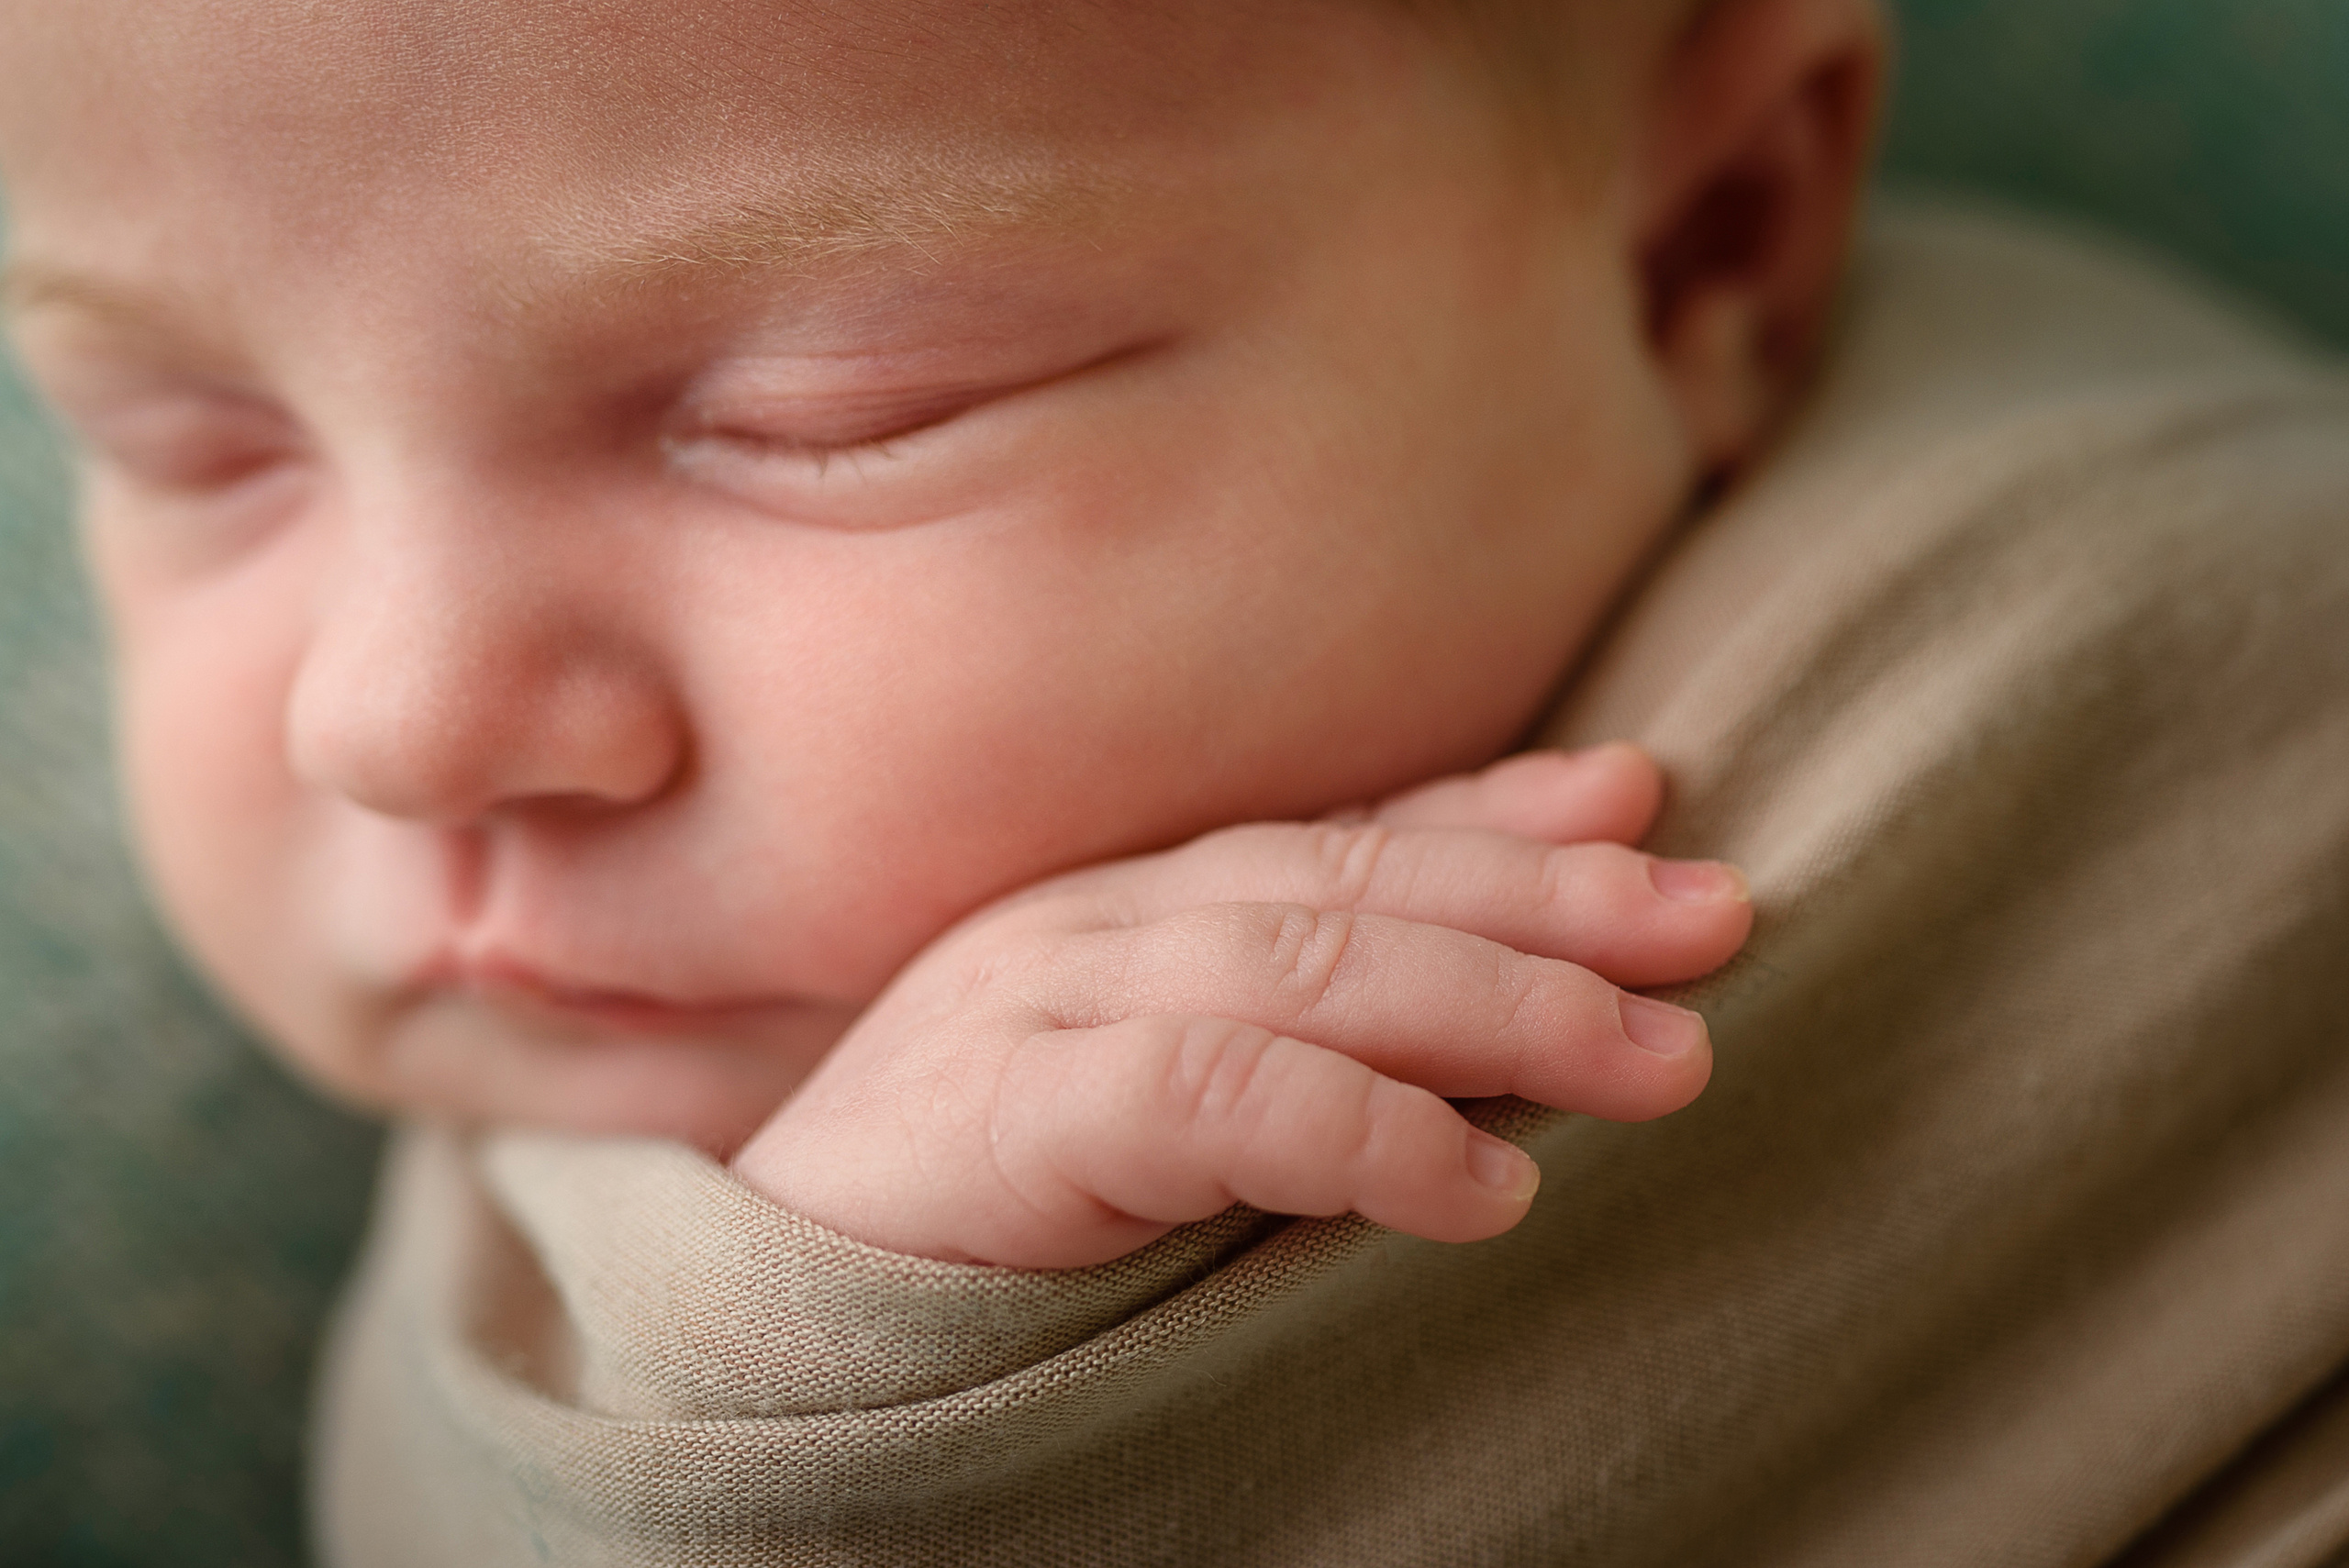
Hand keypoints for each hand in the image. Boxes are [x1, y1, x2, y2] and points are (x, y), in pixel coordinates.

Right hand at [731, 744, 1750, 1267]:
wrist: (741, 1306)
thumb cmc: (967, 1210)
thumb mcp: (1147, 1098)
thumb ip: (1290, 1039)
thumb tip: (1485, 1035)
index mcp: (1125, 911)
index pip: (1339, 841)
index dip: (1496, 820)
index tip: (1647, 810)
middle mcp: (1090, 927)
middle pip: (1348, 887)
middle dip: (1544, 901)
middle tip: (1719, 921)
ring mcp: (1036, 1006)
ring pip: (1300, 970)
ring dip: (1497, 1009)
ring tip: (1659, 1057)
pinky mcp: (1001, 1122)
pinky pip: (1208, 1100)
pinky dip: (1359, 1129)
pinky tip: (1484, 1189)